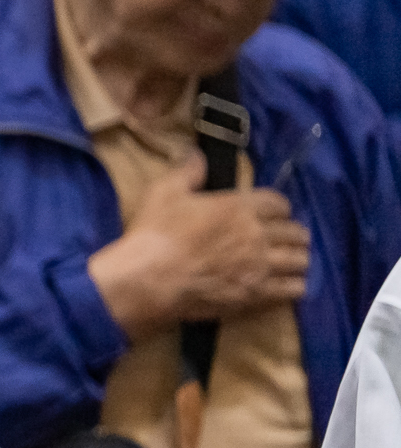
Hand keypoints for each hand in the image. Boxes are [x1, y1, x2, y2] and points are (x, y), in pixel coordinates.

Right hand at [87, 150, 309, 336]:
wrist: (147, 280)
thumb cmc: (154, 235)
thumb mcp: (163, 192)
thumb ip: (187, 172)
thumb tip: (198, 154)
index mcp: (239, 207)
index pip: (278, 202)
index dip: (279, 208)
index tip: (275, 214)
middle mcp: (257, 234)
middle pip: (295, 232)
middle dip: (294, 234)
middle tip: (288, 240)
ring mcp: (259, 265)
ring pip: (300, 260)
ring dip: (298, 260)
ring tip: (293, 263)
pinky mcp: (255, 294)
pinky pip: (292, 289)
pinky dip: (295, 286)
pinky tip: (289, 285)